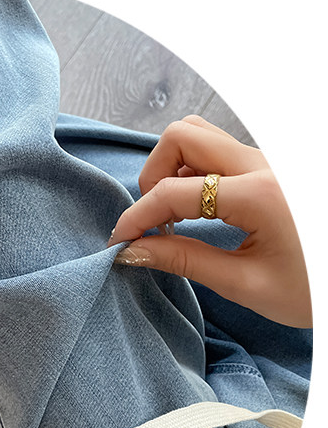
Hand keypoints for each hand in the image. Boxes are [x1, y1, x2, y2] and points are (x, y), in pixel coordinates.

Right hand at [106, 115, 310, 327]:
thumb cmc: (316, 291)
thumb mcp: (248, 285)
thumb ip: (185, 262)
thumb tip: (133, 251)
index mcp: (260, 195)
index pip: (173, 191)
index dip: (136, 216)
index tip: (119, 243)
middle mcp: (264, 164)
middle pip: (182, 135)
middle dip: (153, 175)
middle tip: (154, 221)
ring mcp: (269, 161)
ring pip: (200, 136)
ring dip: (173, 168)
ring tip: (175, 216)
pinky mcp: (271, 167)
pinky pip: (219, 152)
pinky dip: (193, 172)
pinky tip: (197, 212)